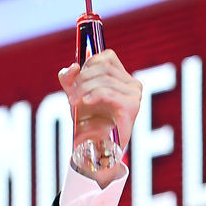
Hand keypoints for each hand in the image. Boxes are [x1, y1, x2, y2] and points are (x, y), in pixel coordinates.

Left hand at [58, 49, 142, 180]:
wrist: (96, 148)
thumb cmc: (89, 123)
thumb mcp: (76, 97)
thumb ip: (71, 80)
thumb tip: (73, 66)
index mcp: (122, 78)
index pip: (107, 57)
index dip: (89, 63)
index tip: (76, 79)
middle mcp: (132, 84)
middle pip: (103, 67)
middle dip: (82, 79)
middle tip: (71, 95)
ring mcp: (134, 95)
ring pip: (104, 79)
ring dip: (83, 89)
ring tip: (73, 102)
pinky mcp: (131, 107)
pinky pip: (109, 92)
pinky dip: (94, 94)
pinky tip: (85, 101)